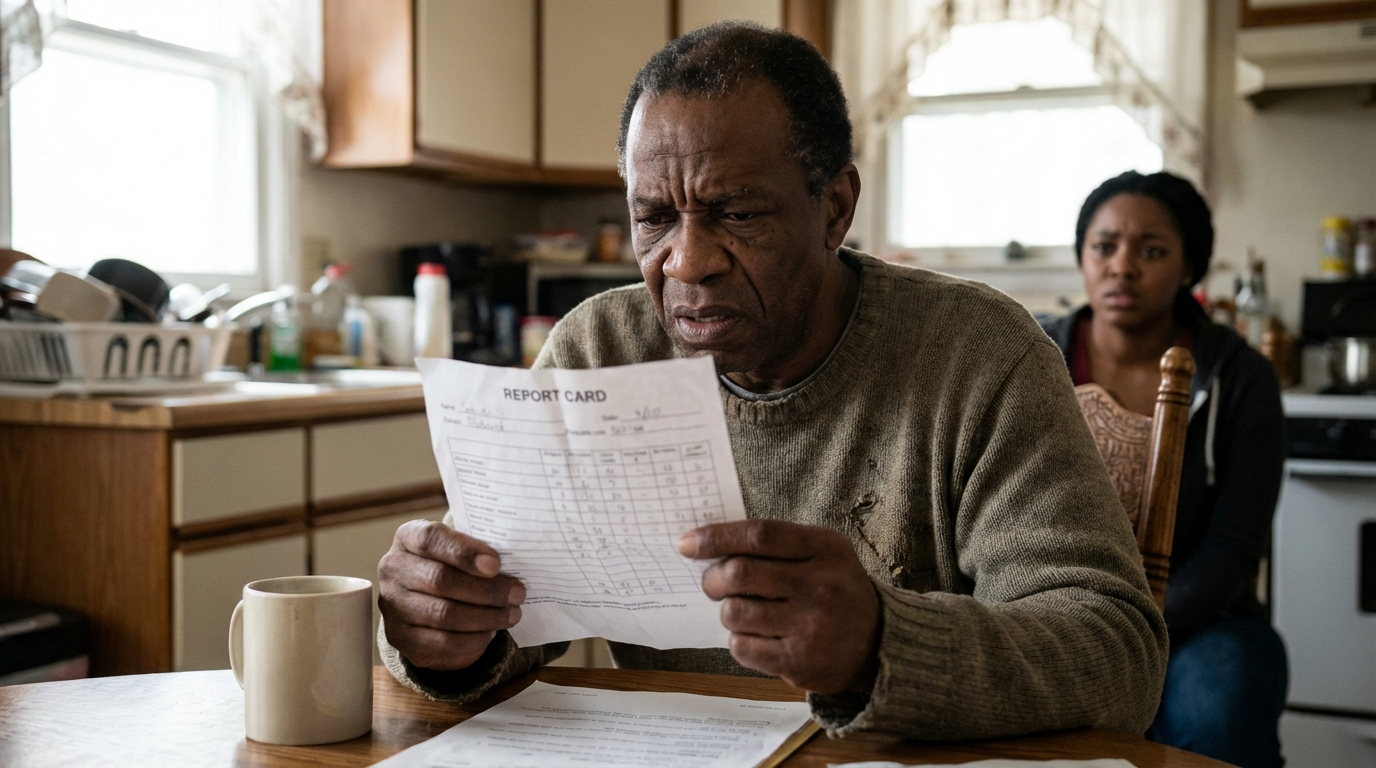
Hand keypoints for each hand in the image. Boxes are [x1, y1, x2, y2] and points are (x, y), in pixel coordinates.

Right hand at [378, 520, 524, 670]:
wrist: (427, 596)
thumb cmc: (453, 564)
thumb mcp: (461, 547)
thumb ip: (479, 550)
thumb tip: (511, 568)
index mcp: (408, 537)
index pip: (431, 539)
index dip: (464, 552)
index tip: (496, 564)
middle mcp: (393, 569)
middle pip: (440, 580)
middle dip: (486, 590)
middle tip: (517, 594)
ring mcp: (392, 606)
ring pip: (443, 615)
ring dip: (486, 617)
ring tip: (511, 615)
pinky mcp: (399, 638)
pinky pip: (442, 643)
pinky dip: (473, 640)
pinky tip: (490, 632)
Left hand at [677, 520, 880, 694]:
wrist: (879, 643)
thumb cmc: (836, 589)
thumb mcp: (822, 552)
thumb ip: (777, 543)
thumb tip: (711, 544)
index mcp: (825, 549)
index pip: (759, 535)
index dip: (716, 537)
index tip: (687, 543)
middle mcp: (820, 586)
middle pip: (740, 574)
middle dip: (712, 579)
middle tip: (712, 583)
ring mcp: (810, 627)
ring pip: (735, 613)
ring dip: (727, 612)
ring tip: (743, 611)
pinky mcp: (799, 662)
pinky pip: (742, 647)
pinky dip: (738, 640)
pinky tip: (756, 636)